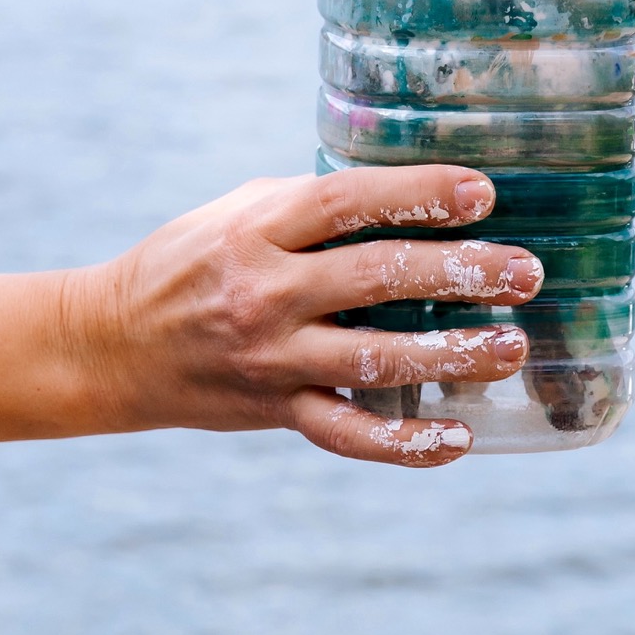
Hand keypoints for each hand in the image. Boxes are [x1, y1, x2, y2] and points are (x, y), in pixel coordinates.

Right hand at [69, 164, 541, 466]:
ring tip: (510, 346)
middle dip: (460, 272)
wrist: (108, 345)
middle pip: (376, 277)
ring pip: (374, 361)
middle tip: (525, 272)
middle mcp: (266, 291)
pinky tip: (457, 440)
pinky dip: (403, 444)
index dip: (420, 194)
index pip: (350, 203)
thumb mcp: (239, 209)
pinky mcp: (272, 411)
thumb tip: (403, 189)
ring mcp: (271, 358)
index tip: (483, 193)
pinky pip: (345, 434)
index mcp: (260, 229)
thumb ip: (312, 202)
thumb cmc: (187, 260)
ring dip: (450, 354)